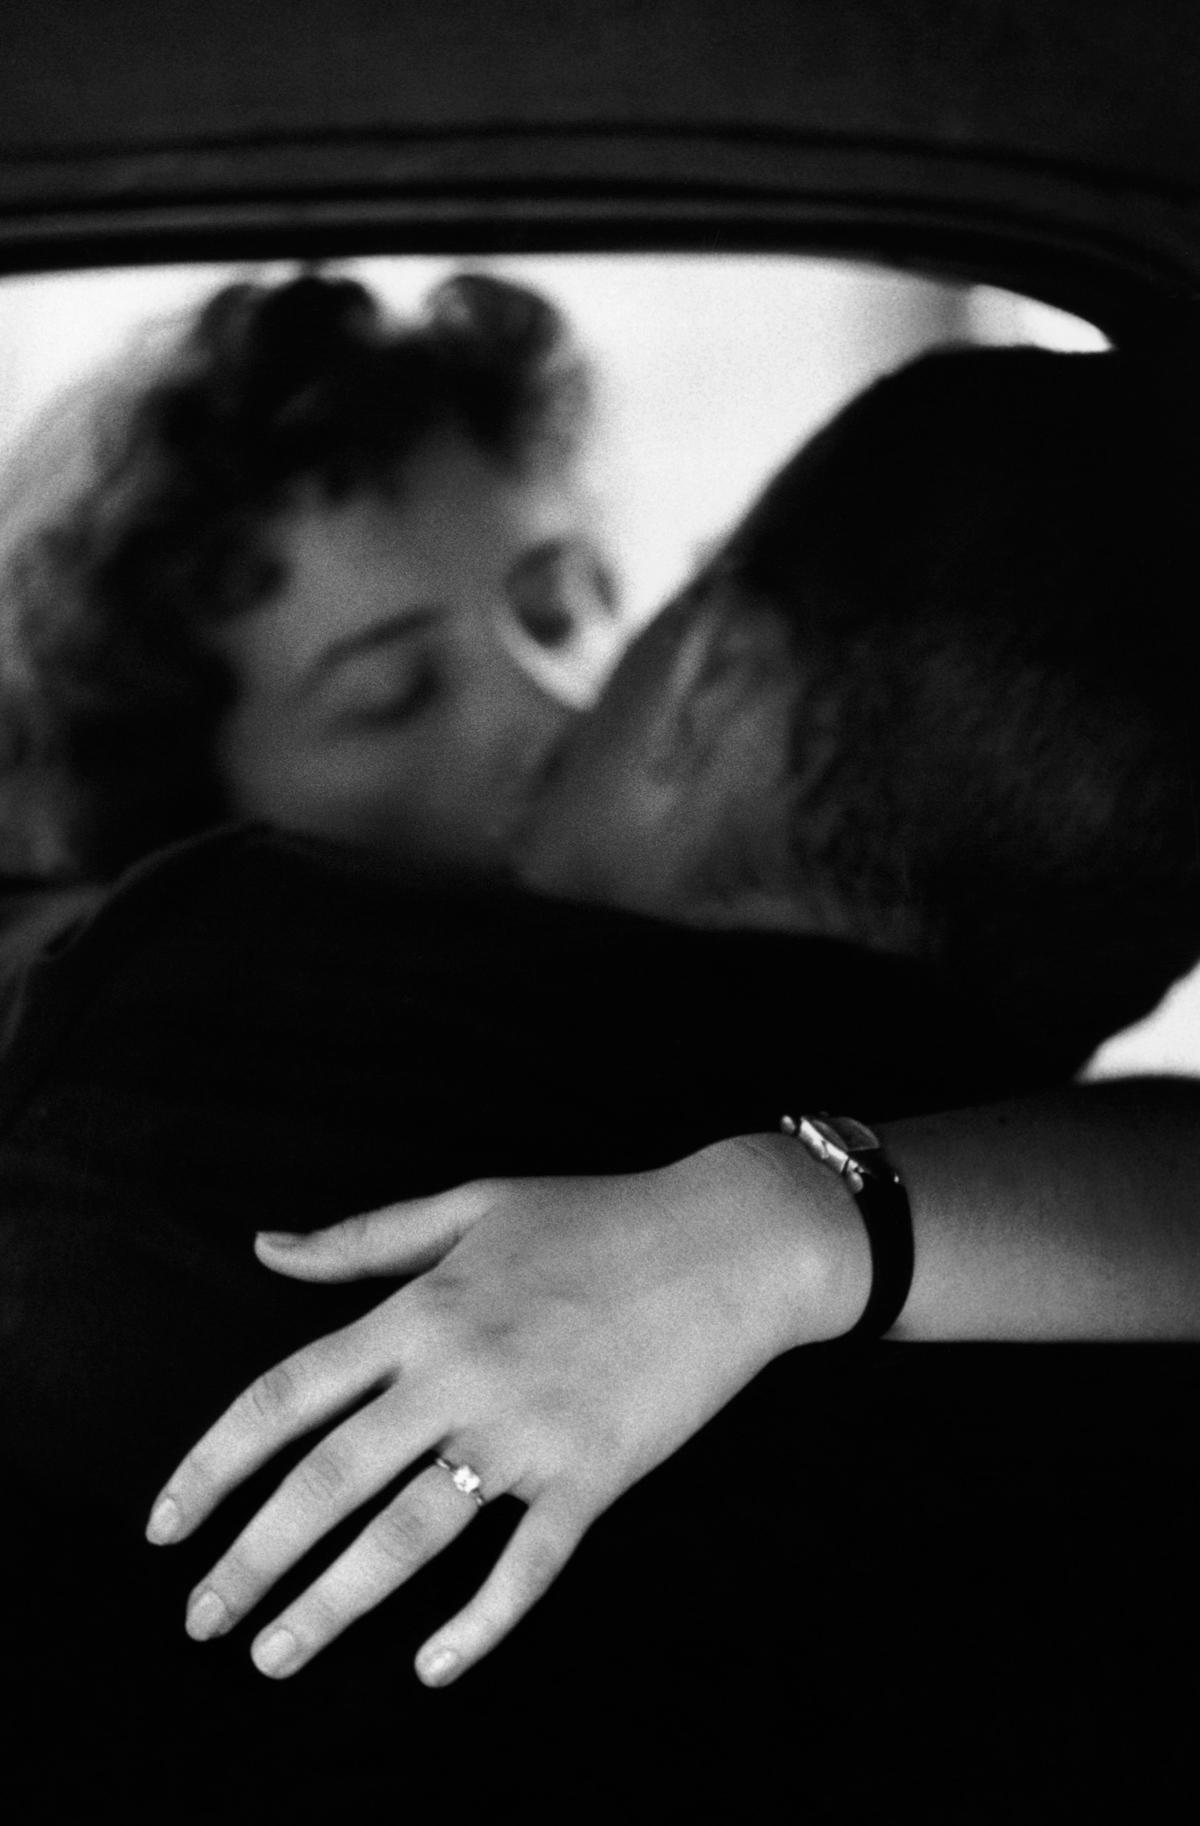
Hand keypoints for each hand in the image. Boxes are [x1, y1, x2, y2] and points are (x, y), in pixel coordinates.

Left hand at [146, 1136, 862, 1685]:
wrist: (727, 1240)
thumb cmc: (596, 1215)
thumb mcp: (470, 1207)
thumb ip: (361, 1238)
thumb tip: (261, 1247)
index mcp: (420, 1310)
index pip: (285, 1398)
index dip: (212, 1466)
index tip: (163, 1526)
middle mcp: (458, 1375)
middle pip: (327, 1483)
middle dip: (251, 1561)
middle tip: (199, 1621)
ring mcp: (526, 1432)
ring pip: (406, 1539)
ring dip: (331, 1607)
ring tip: (274, 1656)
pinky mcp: (593, 1476)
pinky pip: (524, 1569)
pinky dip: (476, 1625)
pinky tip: (430, 1666)